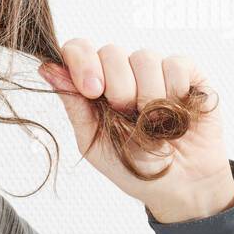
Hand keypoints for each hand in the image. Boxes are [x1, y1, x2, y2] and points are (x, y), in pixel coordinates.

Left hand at [37, 41, 233, 222]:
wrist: (179, 184)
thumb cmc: (132, 165)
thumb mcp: (93, 141)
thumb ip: (74, 105)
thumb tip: (46, 68)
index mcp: (94, 85)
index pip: (78, 49)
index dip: (82, 62)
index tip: (92, 91)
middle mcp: (122, 72)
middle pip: (110, 51)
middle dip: (118, 89)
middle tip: (128, 116)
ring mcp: (154, 70)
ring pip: (144, 57)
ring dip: (148, 96)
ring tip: (155, 123)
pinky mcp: (187, 73)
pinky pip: (175, 64)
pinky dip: (174, 91)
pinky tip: (177, 112)